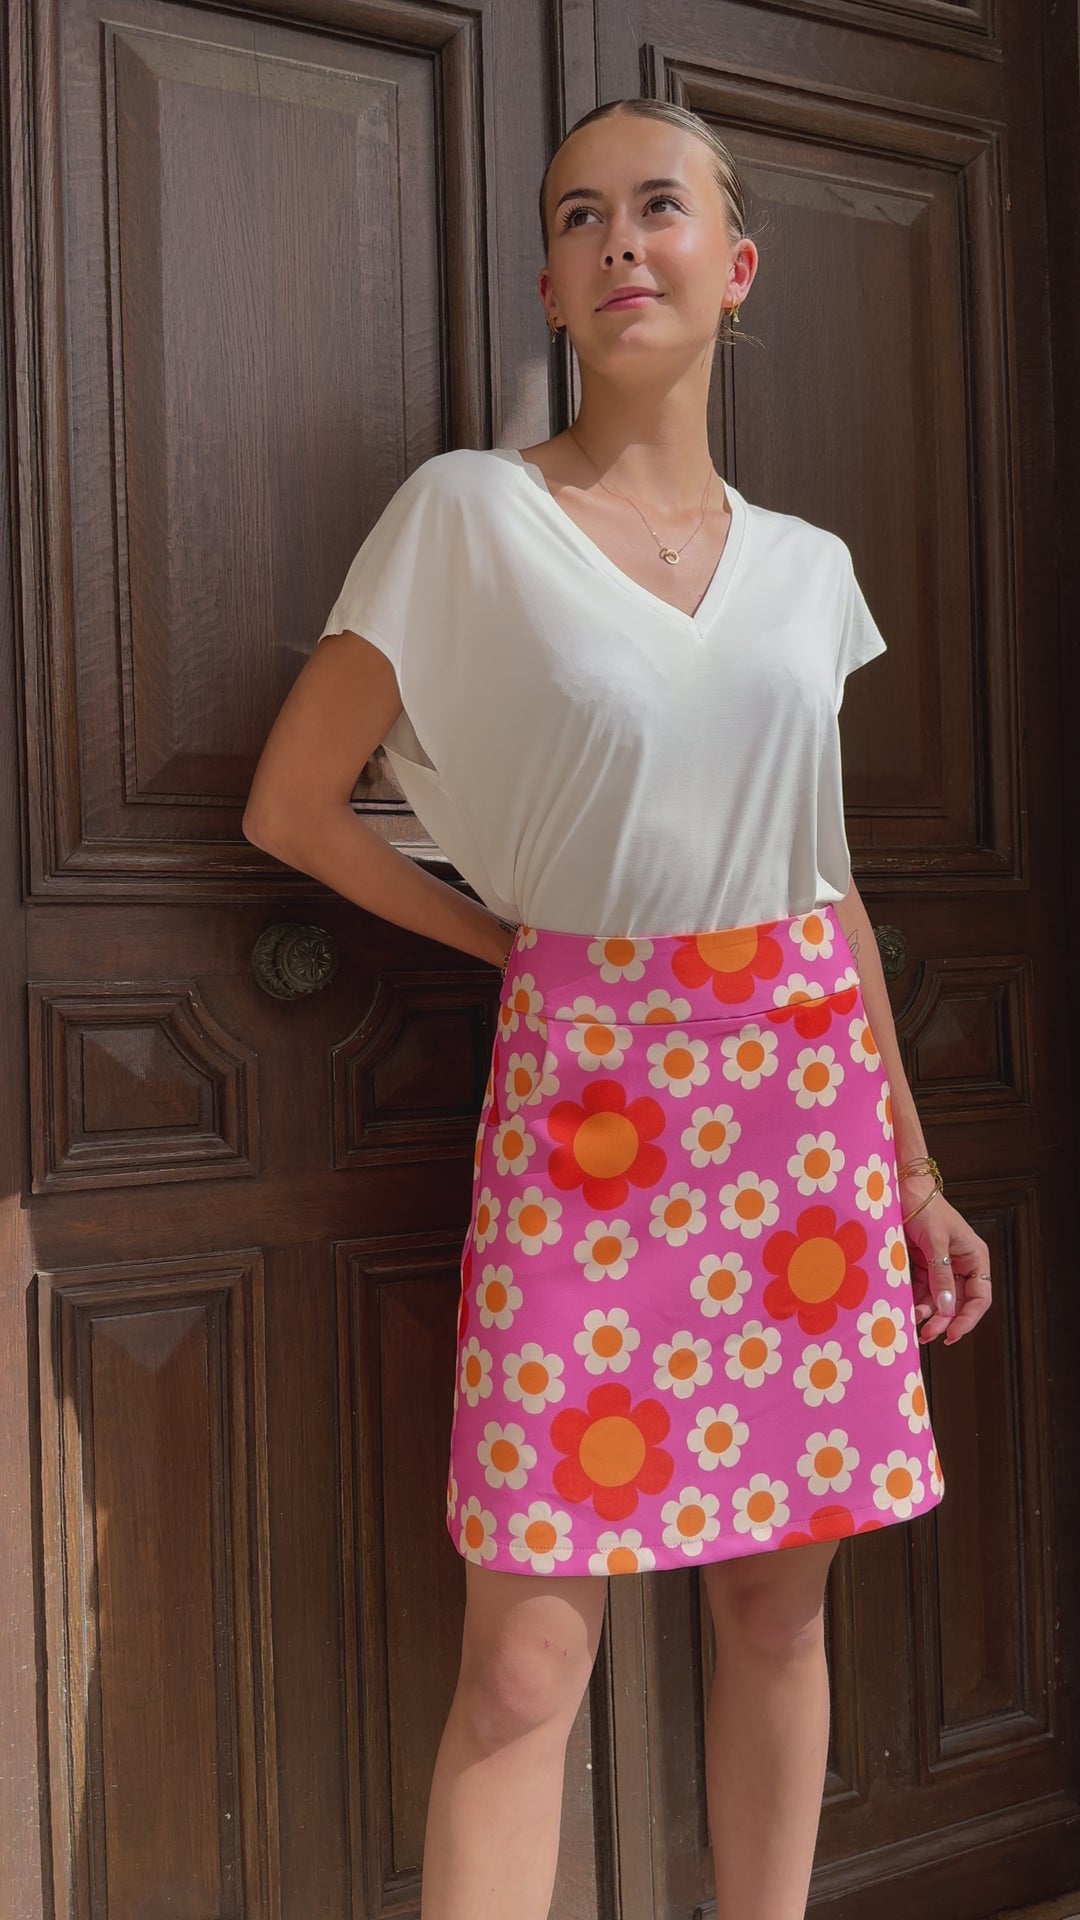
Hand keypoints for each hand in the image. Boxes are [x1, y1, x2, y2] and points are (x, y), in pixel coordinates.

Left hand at [902, 1183, 992, 1346]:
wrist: (902, 1189)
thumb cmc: (925, 1208)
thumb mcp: (935, 1241)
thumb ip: (941, 1275)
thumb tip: (946, 1308)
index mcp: (975, 1258)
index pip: (980, 1296)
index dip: (968, 1318)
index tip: (952, 1332)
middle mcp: (962, 1265)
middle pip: (959, 1302)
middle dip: (944, 1320)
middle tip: (928, 1335)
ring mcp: (943, 1266)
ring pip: (940, 1300)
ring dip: (929, 1315)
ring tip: (916, 1328)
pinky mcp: (925, 1265)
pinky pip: (925, 1290)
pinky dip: (918, 1302)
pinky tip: (909, 1311)